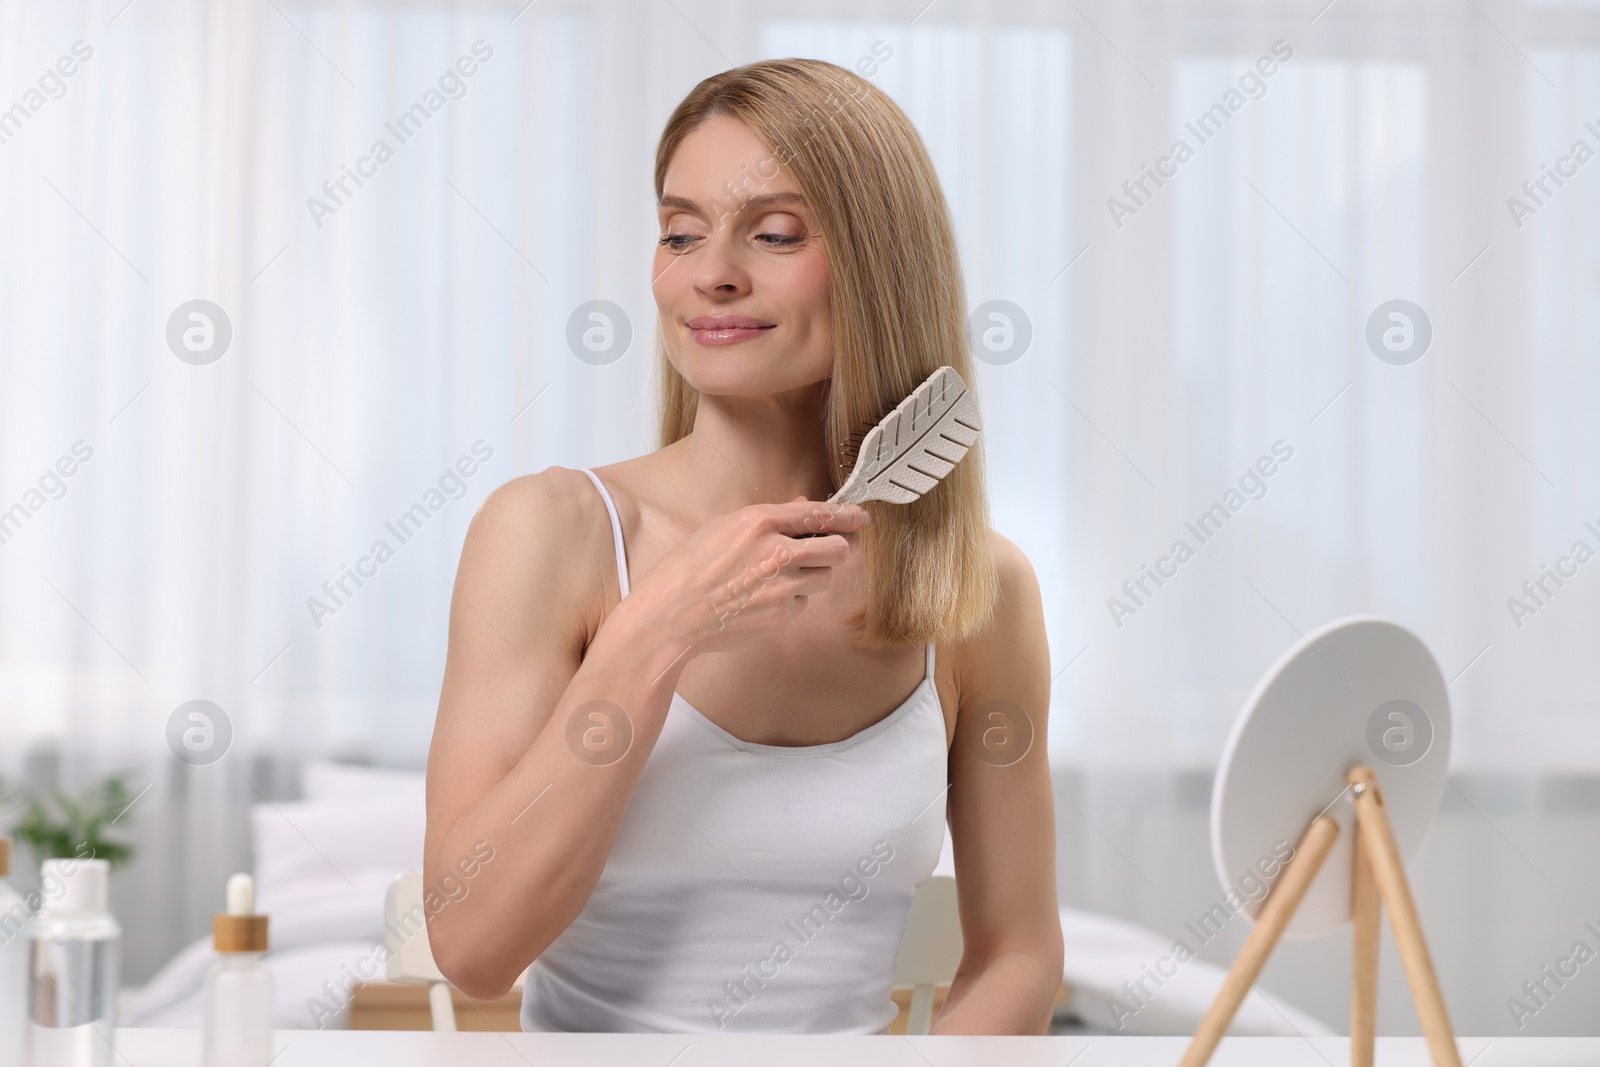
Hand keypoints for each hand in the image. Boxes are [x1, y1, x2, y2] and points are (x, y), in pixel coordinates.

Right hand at [621, 496, 869, 658]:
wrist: (671, 615)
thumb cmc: (688, 569)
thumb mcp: (723, 529)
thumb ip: (768, 519)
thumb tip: (803, 508)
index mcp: (758, 522)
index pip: (818, 514)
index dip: (846, 515)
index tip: (861, 517)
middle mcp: (776, 551)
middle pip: (836, 548)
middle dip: (836, 549)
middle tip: (825, 552)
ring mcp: (781, 586)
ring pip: (823, 578)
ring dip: (811, 577)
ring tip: (777, 579)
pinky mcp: (781, 615)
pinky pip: (802, 604)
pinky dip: (791, 601)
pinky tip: (761, 601)